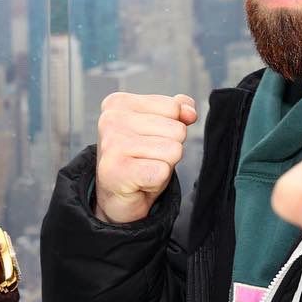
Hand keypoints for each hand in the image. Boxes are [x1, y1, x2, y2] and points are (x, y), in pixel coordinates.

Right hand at [94, 92, 198, 223]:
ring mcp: (112, 144)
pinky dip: (158, 182)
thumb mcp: (159, 128)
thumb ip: (177, 111)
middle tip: (146, 160)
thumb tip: (189, 113)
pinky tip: (140, 183)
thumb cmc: (138, 160)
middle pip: (176, 129)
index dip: (170, 128)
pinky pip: (163, 171)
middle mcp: (111, 119)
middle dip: (169, 149)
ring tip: (144, 169)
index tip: (148, 141)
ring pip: (173, 150)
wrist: (116, 197)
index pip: (173, 107)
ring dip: (164, 165)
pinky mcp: (118, 170)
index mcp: (119, 103)